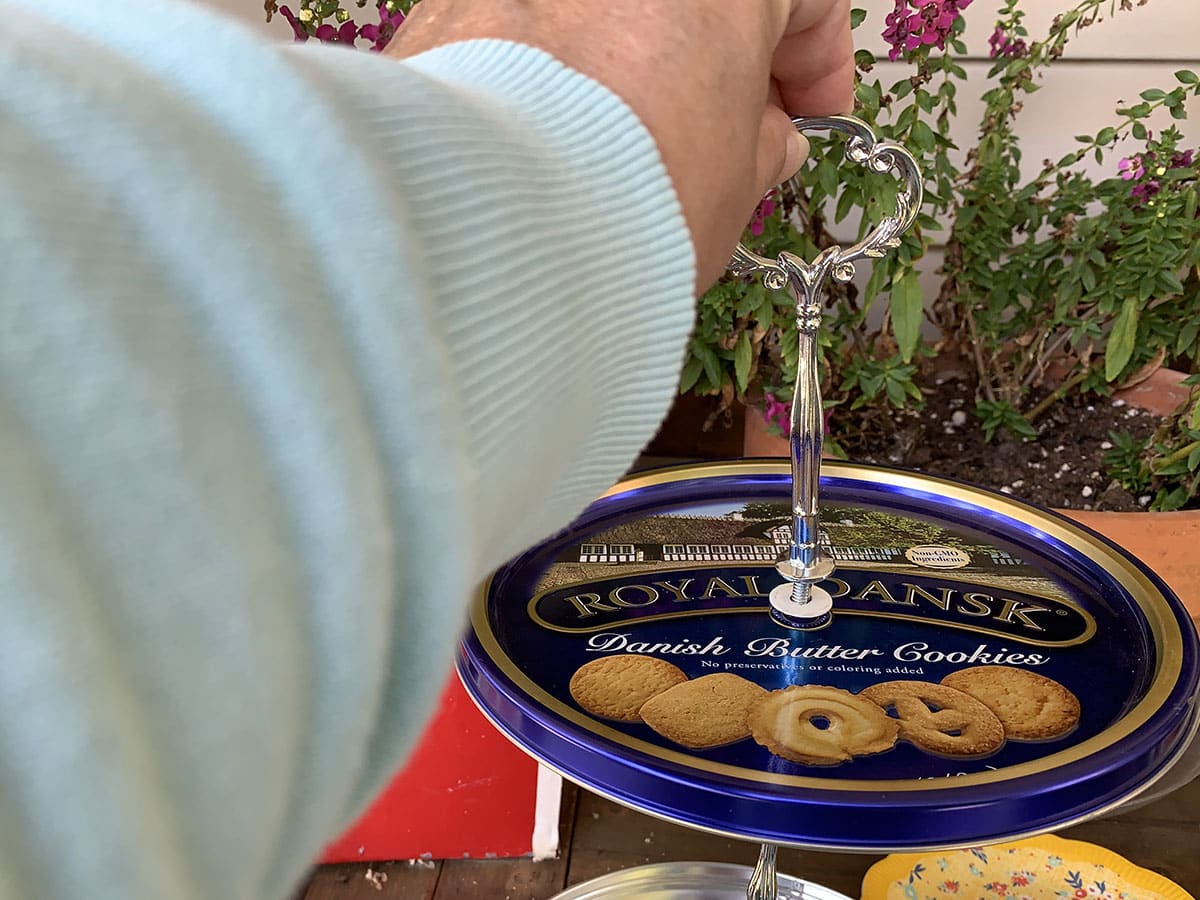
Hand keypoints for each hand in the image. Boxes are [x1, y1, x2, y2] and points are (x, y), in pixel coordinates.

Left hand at [387, 0, 853, 289]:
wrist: (497, 217)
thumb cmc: (635, 191)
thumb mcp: (735, 187)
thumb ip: (760, 148)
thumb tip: (764, 138)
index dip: (818, 58)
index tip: (811, 113)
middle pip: (698, 4)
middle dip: (722, 61)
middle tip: (729, 136)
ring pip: (613, 18)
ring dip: (638, 65)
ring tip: (635, 148)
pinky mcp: (462, 2)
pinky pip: (535, 30)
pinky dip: (559, 73)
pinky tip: (558, 143)